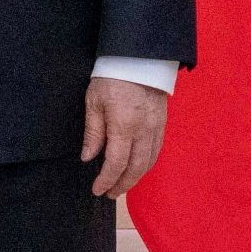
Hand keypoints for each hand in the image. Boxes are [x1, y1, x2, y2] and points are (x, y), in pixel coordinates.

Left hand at [80, 76, 168, 197]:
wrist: (139, 57)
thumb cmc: (111, 77)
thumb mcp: (94, 102)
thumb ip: (93, 132)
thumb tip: (88, 158)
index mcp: (124, 126)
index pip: (116, 163)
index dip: (107, 180)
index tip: (97, 189)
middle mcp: (143, 131)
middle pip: (135, 168)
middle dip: (122, 185)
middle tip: (109, 194)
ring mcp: (156, 128)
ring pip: (149, 162)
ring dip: (135, 178)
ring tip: (121, 185)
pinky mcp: (162, 123)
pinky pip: (156, 151)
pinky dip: (146, 164)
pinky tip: (136, 168)